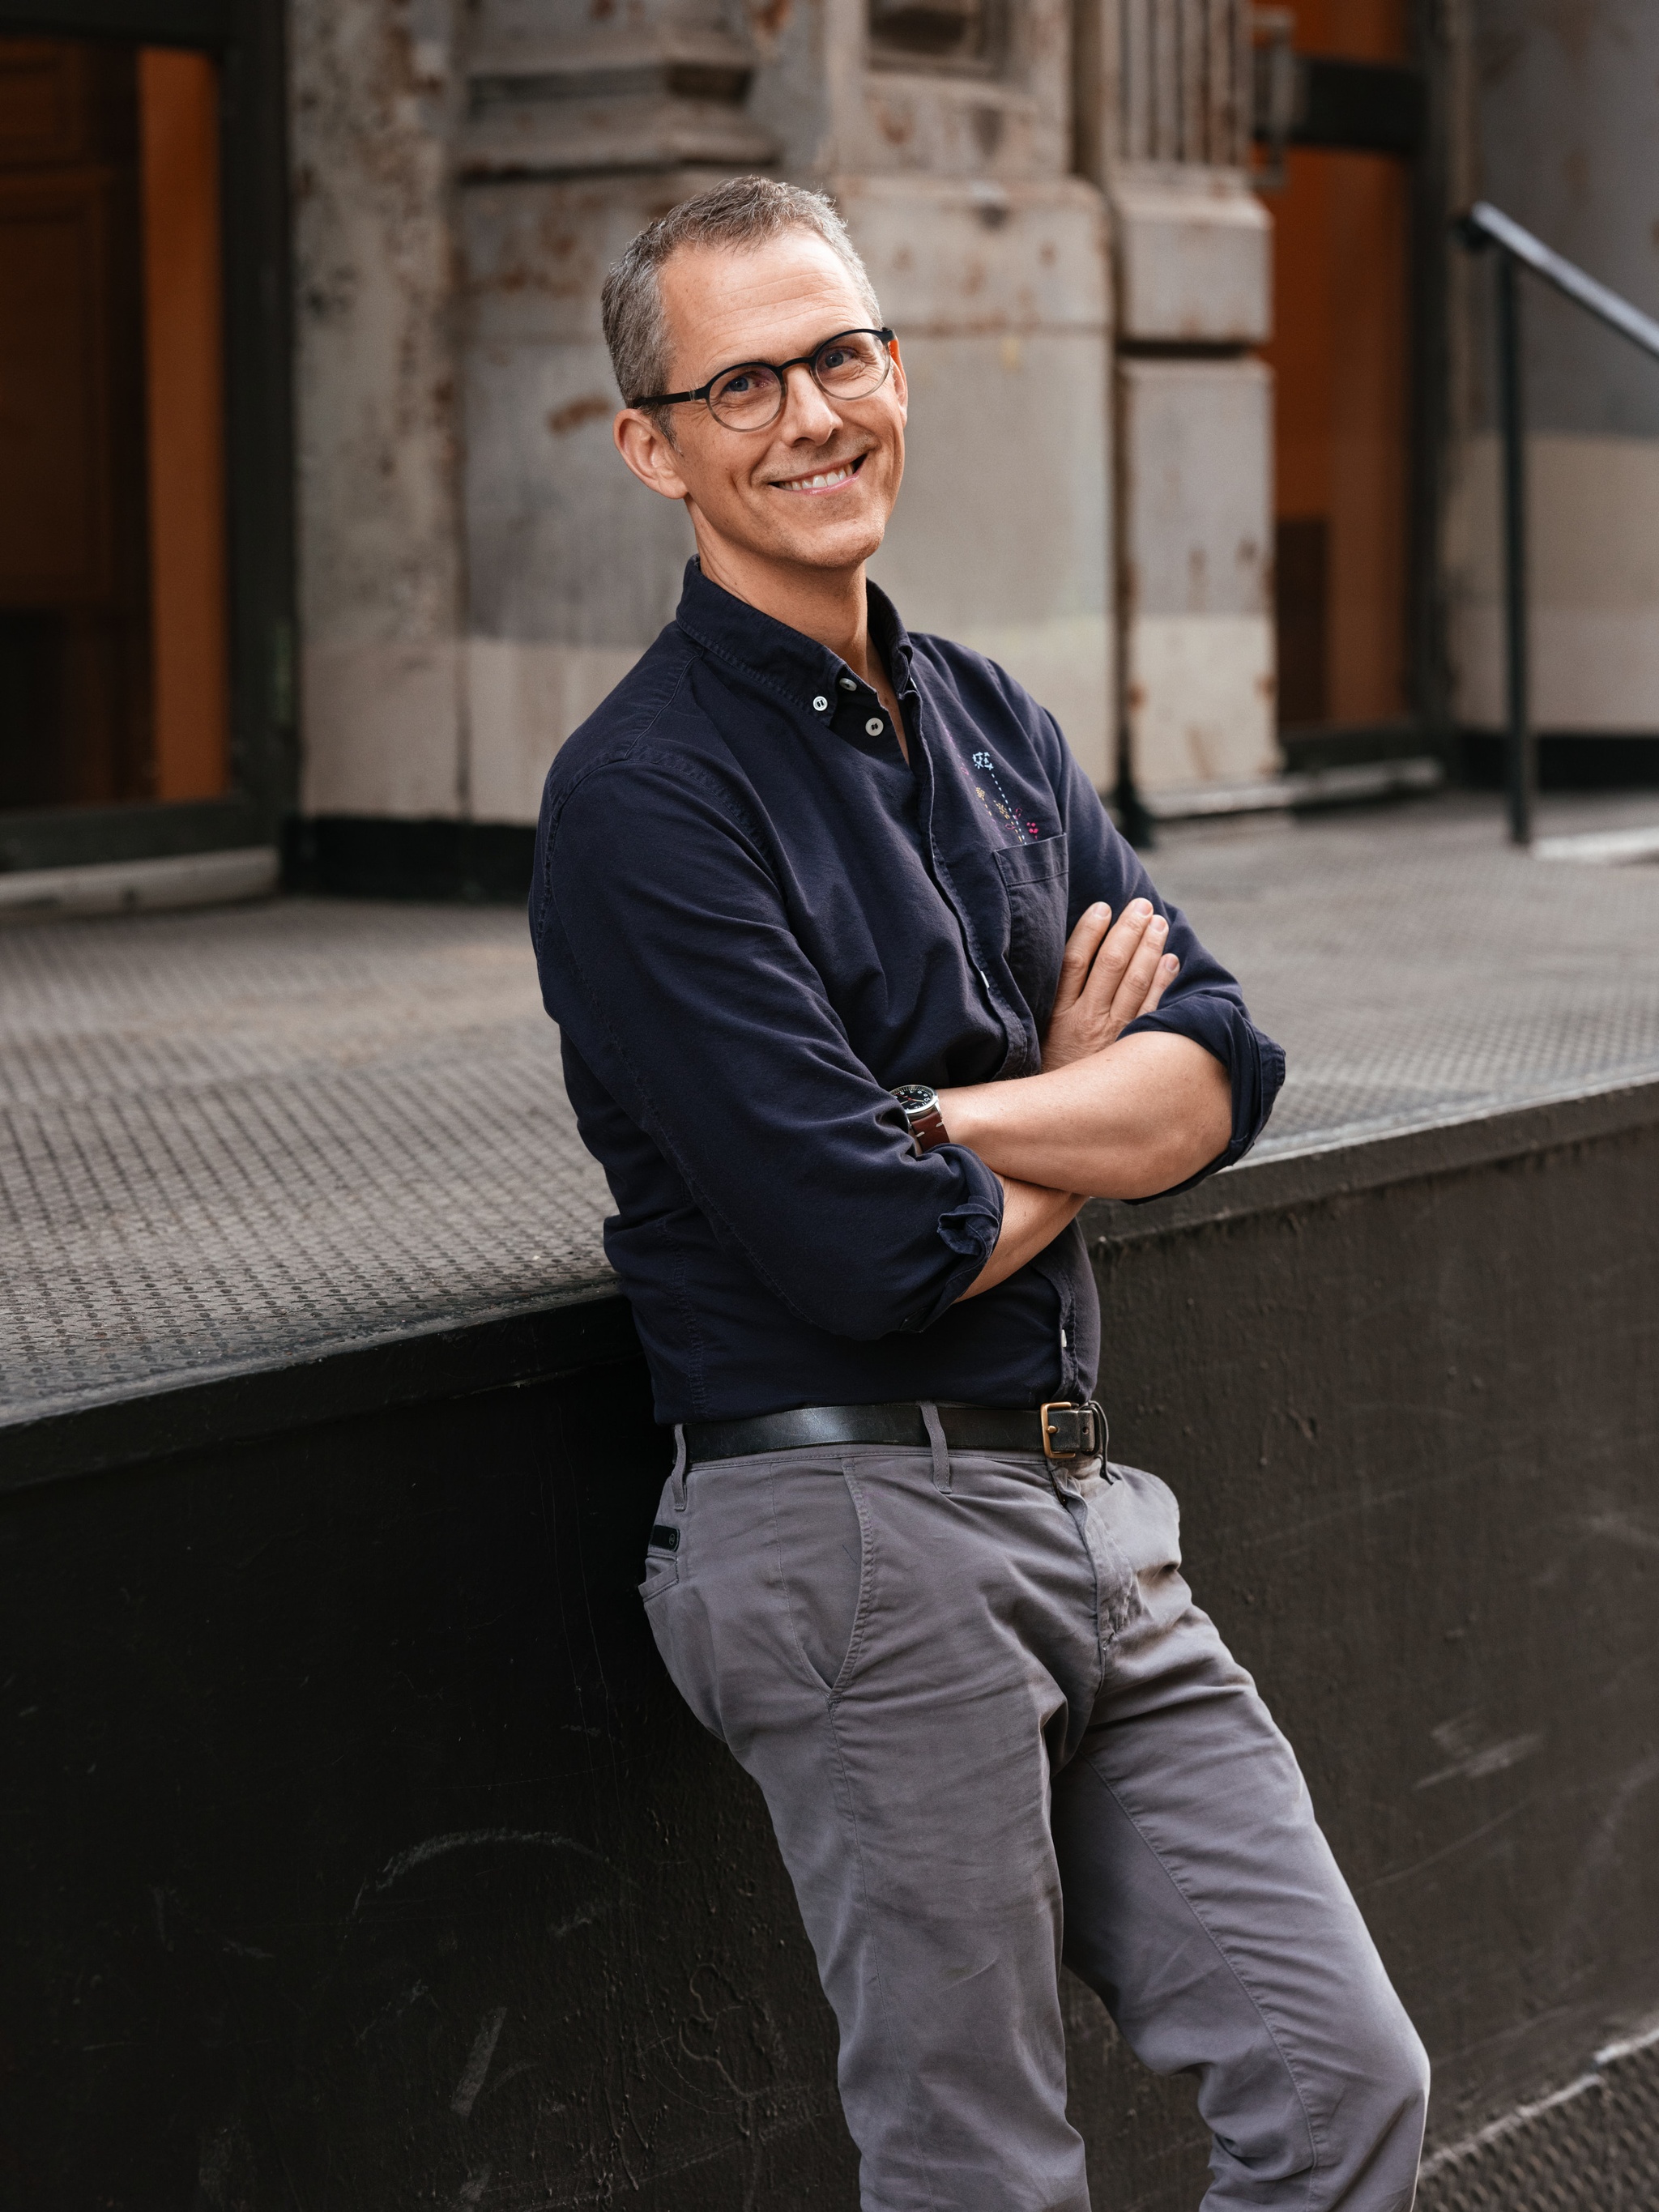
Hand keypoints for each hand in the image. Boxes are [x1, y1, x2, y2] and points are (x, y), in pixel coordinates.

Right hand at [1041, 900, 1177, 1071]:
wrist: (1058, 1120)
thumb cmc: (1047, 1076)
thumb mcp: (1036, 1040)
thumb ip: (1049, 1005)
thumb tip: (1066, 965)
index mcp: (1059, 1015)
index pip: (1075, 962)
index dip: (1090, 932)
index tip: (1102, 908)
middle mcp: (1087, 1021)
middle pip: (1111, 965)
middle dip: (1128, 931)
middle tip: (1141, 905)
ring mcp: (1113, 1035)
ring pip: (1135, 982)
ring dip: (1149, 948)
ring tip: (1158, 922)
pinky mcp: (1131, 1049)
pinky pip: (1153, 1009)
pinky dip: (1163, 982)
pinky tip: (1170, 960)